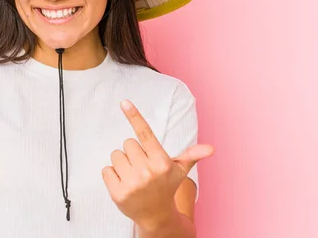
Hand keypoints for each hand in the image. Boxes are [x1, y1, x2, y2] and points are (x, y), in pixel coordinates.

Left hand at [102, 99, 213, 229]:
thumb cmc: (167, 187)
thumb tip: (211, 149)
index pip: (145, 133)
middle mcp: (147, 172)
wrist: (156, 216)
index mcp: (162, 162)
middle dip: (133, 153)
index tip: (124, 102)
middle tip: (142, 166)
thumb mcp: (180, 170)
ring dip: (122, 163)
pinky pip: (106, 170)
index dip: (134, 116)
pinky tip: (124, 184)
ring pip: (115, 155)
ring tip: (133, 175)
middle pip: (127, 143)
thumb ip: (192, 155)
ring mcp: (132, 183)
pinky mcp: (118, 193)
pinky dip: (112, 175)